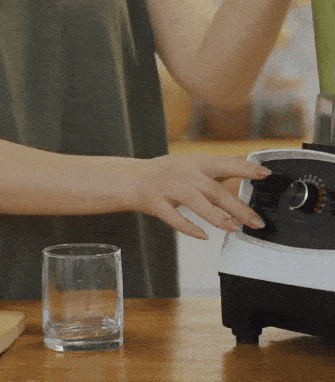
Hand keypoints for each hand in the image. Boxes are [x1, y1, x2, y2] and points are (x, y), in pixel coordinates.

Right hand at [130, 152, 270, 238]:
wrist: (132, 178)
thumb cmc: (167, 172)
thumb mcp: (192, 165)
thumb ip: (215, 171)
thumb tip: (246, 174)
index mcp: (197, 162)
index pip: (225, 163)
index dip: (246, 168)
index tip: (265, 174)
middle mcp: (184, 172)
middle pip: (215, 189)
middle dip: (238, 207)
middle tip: (256, 221)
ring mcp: (169, 187)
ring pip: (197, 203)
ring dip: (217, 218)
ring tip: (233, 228)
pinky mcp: (156, 202)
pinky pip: (174, 218)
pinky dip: (190, 228)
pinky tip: (203, 235)